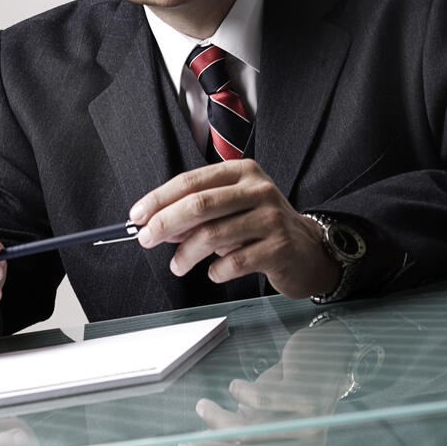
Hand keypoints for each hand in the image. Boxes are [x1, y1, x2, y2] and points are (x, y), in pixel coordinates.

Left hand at [129, 160, 339, 298]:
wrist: (309, 251)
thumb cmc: (262, 227)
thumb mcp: (231, 210)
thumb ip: (197, 213)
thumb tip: (156, 224)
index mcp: (242, 172)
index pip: (191, 182)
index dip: (159, 199)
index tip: (137, 216)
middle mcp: (258, 190)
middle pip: (199, 204)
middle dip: (165, 223)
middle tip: (147, 239)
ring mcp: (271, 218)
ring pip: (213, 235)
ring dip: (186, 254)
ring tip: (177, 266)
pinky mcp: (279, 248)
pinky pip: (234, 262)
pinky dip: (216, 271)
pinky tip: (214, 273)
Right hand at [176, 395, 328, 445]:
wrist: (326, 361)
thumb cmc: (289, 397)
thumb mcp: (263, 427)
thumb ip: (238, 441)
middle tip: (184, 443)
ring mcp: (311, 428)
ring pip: (252, 431)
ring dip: (218, 419)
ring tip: (203, 405)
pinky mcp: (310, 400)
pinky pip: (264, 399)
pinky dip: (242, 392)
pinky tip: (235, 387)